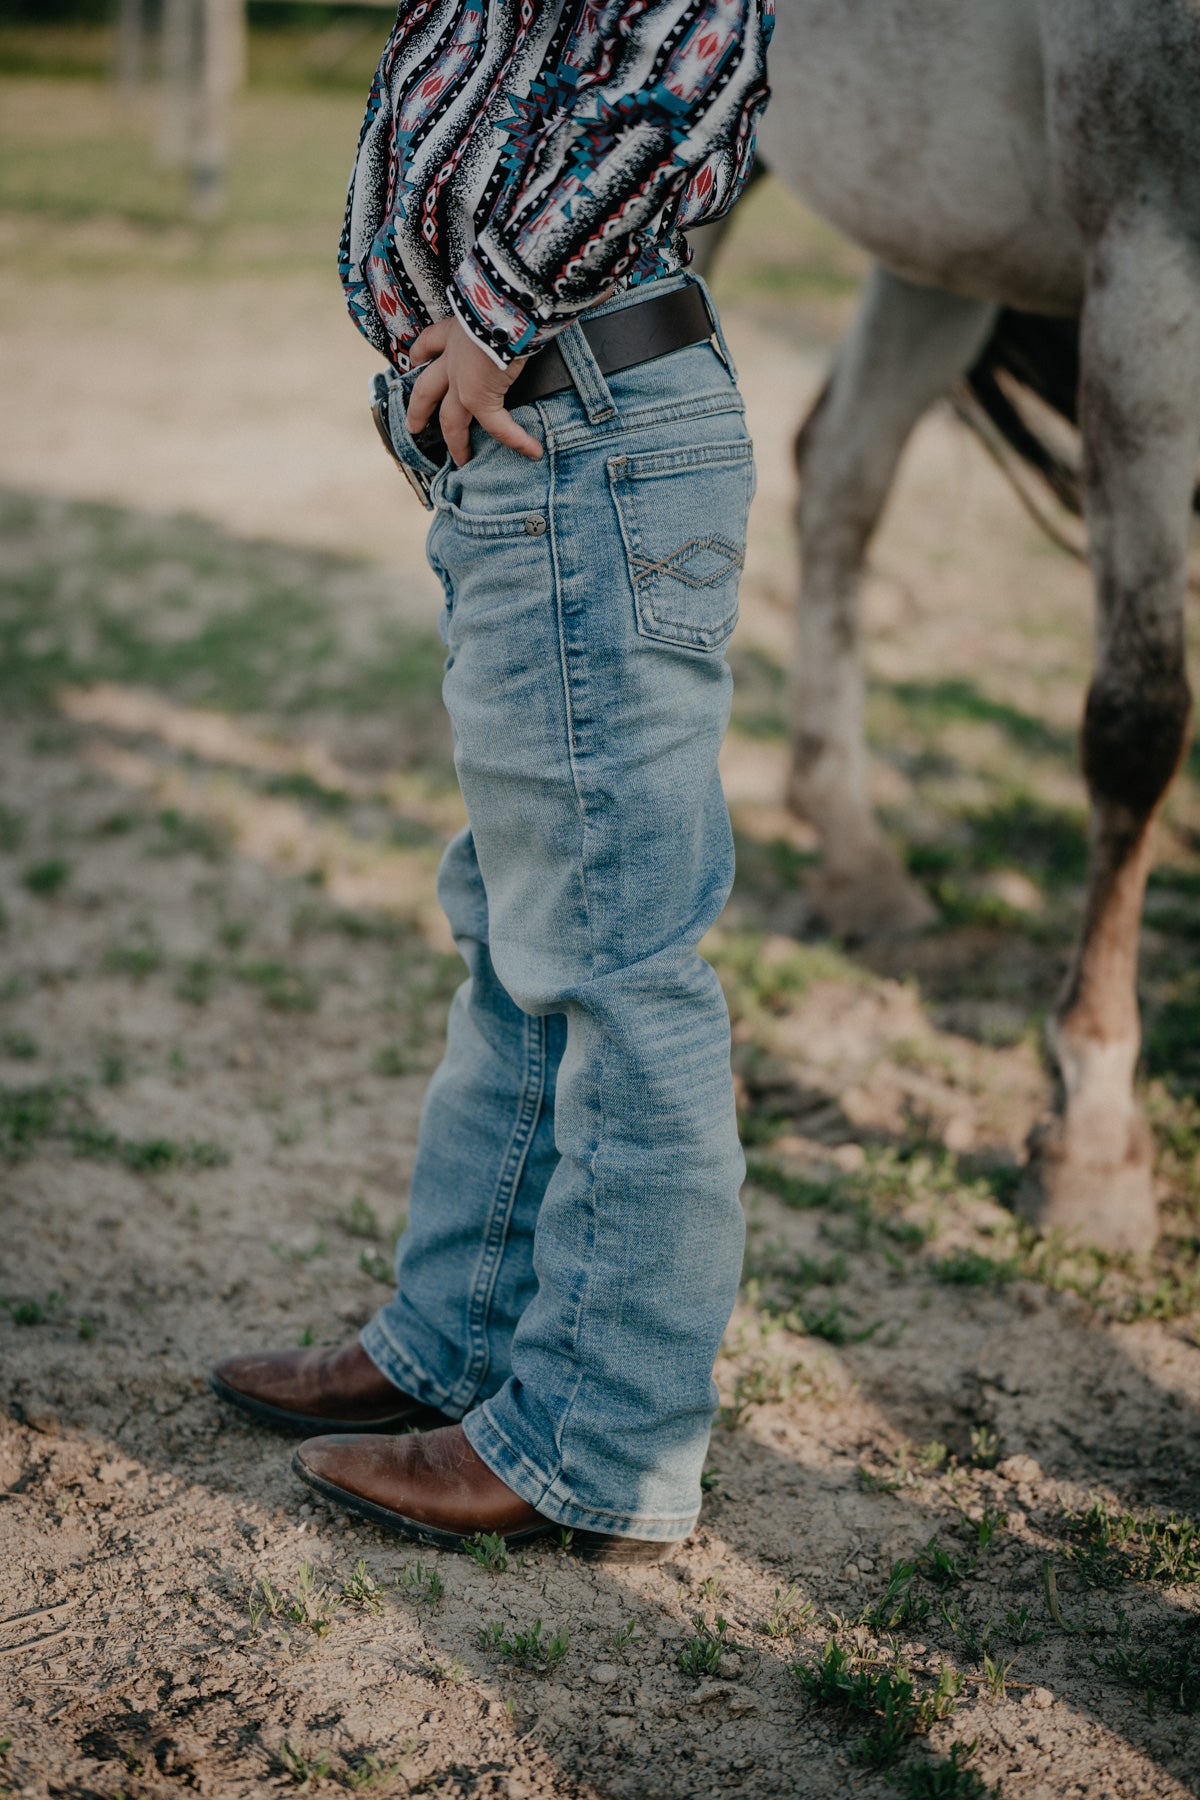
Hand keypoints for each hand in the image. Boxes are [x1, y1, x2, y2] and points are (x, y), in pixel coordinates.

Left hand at [406, 317, 542, 465]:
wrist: (504, 305)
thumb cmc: (505, 299)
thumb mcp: (493, 304)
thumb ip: (501, 315)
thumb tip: (529, 312)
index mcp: (454, 331)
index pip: (429, 344)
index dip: (420, 355)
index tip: (416, 362)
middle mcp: (452, 358)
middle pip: (426, 390)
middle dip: (418, 410)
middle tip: (413, 428)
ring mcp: (462, 382)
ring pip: (451, 420)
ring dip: (456, 443)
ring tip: (462, 460)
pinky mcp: (479, 397)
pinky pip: (498, 426)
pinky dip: (517, 439)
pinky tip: (532, 450)